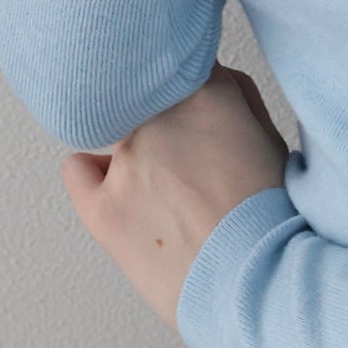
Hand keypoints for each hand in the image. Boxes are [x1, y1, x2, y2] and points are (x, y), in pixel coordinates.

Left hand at [60, 62, 292, 332]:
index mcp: (206, 93)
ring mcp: (126, 162)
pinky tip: (118, 191)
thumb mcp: (268, 137)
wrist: (255, 284)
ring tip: (165, 187)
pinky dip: (93, 176)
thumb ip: (230, 95)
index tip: (192, 104)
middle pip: (145, 95)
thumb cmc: (270, 217)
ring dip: (137, 149)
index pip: (180, 63)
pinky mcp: (102, 209)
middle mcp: (160, 118)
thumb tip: (206, 79)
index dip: (188, 85)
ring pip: (115, 129)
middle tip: (183, 151)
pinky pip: (78, 170)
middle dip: (162, 117)